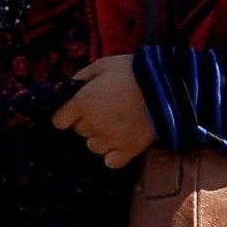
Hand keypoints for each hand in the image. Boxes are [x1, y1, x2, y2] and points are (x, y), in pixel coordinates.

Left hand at [50, 53, 155, 167]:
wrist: (166, 86)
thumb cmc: (131, 71)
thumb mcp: (102, 64)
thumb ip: (81, 77)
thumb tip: (68, 88)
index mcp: (82, 103)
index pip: (59, 121)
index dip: (67, 115)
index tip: (76, 110)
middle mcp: (93, 124)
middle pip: (79, 132)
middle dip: (87, 122)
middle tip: (104, 110)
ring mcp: (111, 139)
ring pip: (93, 147)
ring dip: (100, 138)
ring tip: (115, 125)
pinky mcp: (129, 150)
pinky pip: (111, 162)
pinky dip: (114, 155)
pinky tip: (121, 141)